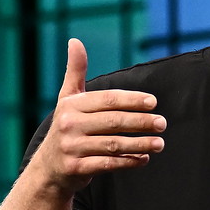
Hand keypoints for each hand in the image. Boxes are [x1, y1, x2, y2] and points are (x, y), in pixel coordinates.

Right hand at [28, 39, 166, 195]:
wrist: (48, 168)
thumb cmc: (66, 127)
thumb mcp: (67, 99)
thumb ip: (75, 71)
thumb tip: (74, 41)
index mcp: (71, 106)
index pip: (108, 100)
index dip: (132, 100)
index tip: (153, 103)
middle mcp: (69, 125)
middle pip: (113, 122)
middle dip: (141, 122)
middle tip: (162, 124)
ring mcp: (72, 148)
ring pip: (113, 144)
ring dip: (140, 144)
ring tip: (160, 143)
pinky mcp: (76, 168)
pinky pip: (108, 164)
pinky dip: (129, 161)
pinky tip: (144, 159)